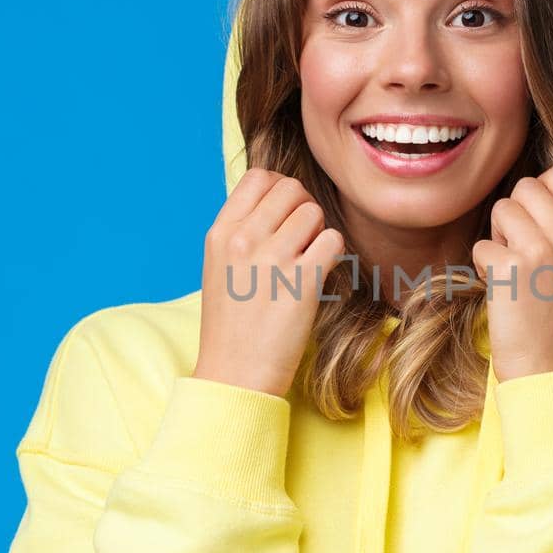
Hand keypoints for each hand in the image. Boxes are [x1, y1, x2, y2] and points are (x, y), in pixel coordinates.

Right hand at [194, 169, 346, 396]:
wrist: (235, 375)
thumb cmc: (231, 324)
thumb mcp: (220, 266)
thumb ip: (242, 230)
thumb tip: (277, 199)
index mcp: (220, 233)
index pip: (258, 177)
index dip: (280, 188)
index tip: (285, 212)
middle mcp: (243, 240)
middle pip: (291, 189)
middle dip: (304, 207)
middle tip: (302, 238)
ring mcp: (272, 259)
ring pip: (313, 212)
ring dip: (318, 233)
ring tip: (306, 261)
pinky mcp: (301, 281)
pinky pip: (332, 240)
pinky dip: (332, 255)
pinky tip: (318, 275)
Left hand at [472, 163, 552, 382]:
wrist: (550, 367)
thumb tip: (544, 183)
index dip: (541, 190)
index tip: (536, 220)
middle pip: (526, 186)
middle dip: (515, 214)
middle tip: (520, 250)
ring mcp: (542, 251)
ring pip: (502, 209)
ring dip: (498, 238)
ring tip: (512, 270)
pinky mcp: (511, 268)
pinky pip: (482, 244)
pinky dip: (483, 266)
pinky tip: (500, 289)